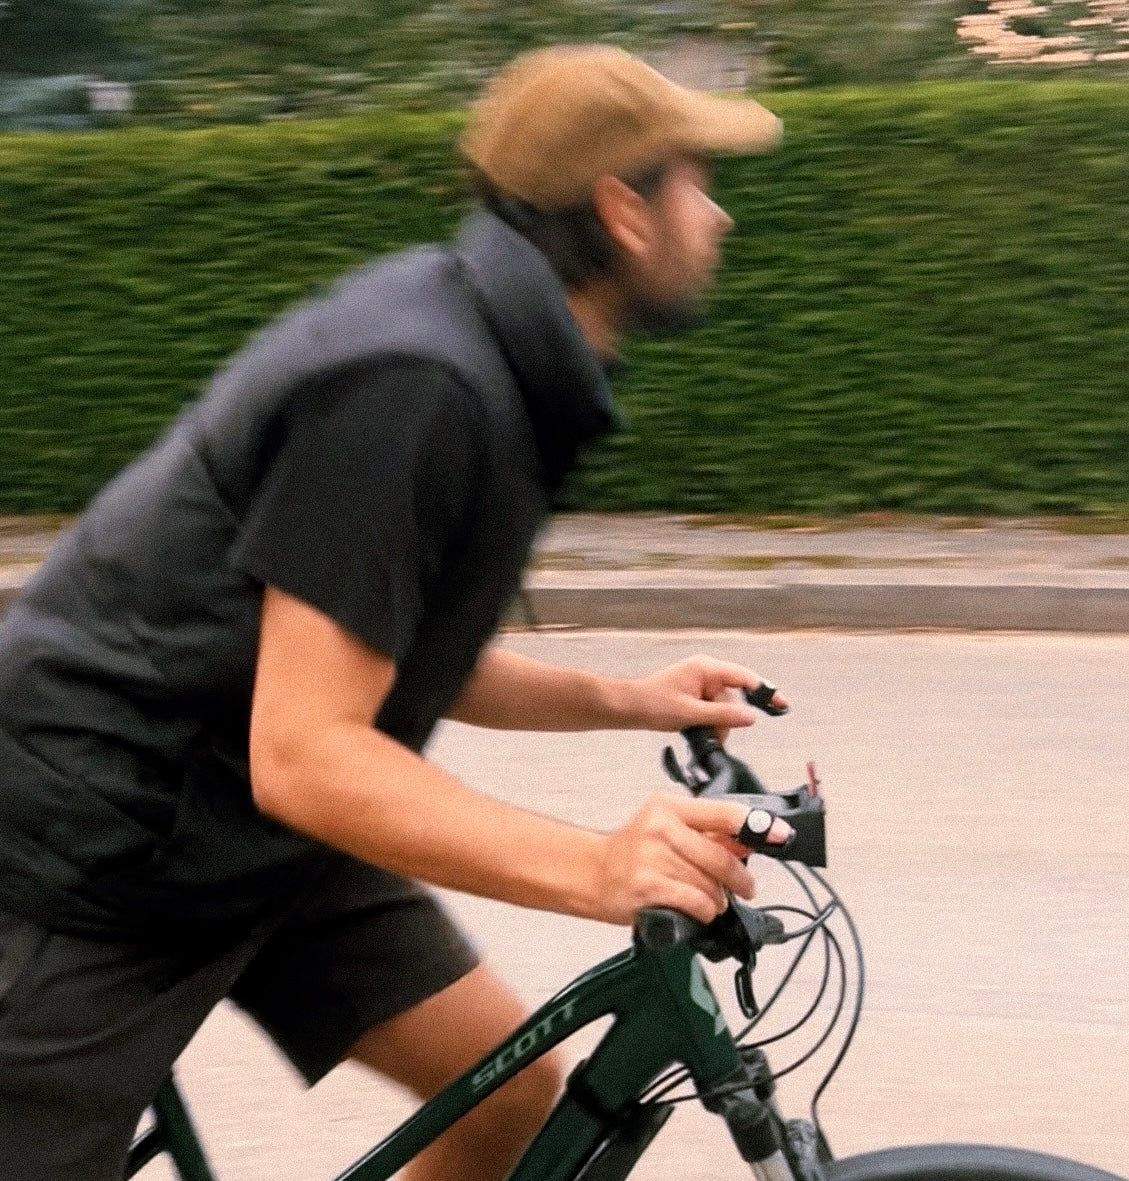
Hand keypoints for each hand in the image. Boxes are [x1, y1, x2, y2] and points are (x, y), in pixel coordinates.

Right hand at [589, 793, 779, 924]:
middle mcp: (660, 827)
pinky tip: (700, 911)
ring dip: (719, 899)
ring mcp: (653, 856)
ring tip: (713, 903)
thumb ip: (706, 834)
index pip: (724, 812)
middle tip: (747, 888)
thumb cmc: (631, 852)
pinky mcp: (649, 886)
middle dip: (740, 878)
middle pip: (721, 855)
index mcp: (669, 806)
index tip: (781, 835)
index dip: (757, 825)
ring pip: (709, 883)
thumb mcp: (666, 830)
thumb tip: (748, 842)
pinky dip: (705, 911)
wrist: (591, 873)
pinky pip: (695, 901)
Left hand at [620, 656, 788, 737]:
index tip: (781, 705)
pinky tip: (695, 729)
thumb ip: (723, 715)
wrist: (626, 708)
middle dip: (726, 719)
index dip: (764, 692)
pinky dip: (708, 723)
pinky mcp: (694, 696)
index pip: (744, 678)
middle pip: (733, 698)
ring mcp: (700, 684)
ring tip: (697, 732)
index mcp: (706, 668)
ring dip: (715, 725)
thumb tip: (750, 717)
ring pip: (723, 708)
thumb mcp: (690, 713)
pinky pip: (711, 711)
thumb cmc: (652, 704)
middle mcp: (706, 672)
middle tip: (712, 732)